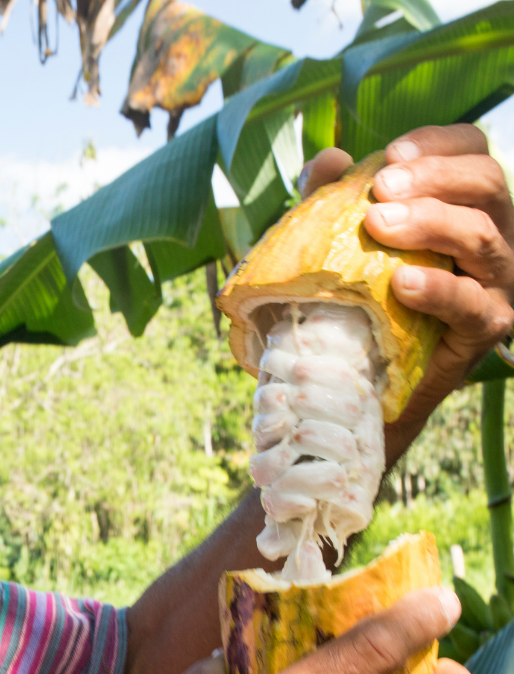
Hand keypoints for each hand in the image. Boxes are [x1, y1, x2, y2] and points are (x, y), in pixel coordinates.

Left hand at [299, 126, 513, 462]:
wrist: (361, 380)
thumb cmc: (355, 300)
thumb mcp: (338, 242)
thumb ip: (332, 198)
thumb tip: (327, 159)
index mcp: (464, 205)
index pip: (474, 153)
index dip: (440, 143)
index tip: (390, 152)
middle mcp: (493, 236)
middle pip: (486, 184)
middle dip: (432, 177)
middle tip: (379, 190)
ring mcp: (496, 283)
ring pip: (484, 236)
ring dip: (431, 223)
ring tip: (377, 225)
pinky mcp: (486, 328)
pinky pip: (472, 304)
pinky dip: (439, 289)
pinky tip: (403, 282)